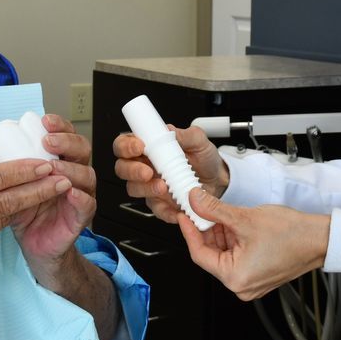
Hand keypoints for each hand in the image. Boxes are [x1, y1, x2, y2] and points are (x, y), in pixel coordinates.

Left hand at [10, 114, 96, 263]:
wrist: (33, 244)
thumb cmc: (24, 211)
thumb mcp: (13, 184)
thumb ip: (8, 166)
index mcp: (59, 161)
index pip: (66, 135)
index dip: (59, 126)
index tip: (44, 121)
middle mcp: (74, 174)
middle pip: (82, 149)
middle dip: (67, 142)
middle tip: (48, 141)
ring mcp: (80, 194)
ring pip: (87, 175)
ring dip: (70, 168)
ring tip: (53, 168)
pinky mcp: (81, 217)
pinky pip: (87, 204)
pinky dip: (80, 197)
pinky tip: (68, 191)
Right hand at [112, 125, 226, 224]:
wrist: (218, 180)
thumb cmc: (203, 158)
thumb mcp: (199, 141)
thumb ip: (185, 134)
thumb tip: (169, 130)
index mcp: (148, 147)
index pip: (124, 144)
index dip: (126, 145)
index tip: (139, 146)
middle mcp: (144, 166)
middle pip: (122, 168)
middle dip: (132, 170)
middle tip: (147, 171)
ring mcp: (150, 186)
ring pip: (133, 189)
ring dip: (146, 189)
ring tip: (163, 187)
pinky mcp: (160, 203)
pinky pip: (155, 209)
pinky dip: (165, 210)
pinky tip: (175, 206)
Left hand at [175, 188, 329, 301]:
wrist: (320, 239)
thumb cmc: (292, 235)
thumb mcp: (245, 218)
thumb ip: (214, 210)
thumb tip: (194, 201)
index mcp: (235, 278)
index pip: (199, 254)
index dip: (190, 231)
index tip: (185, 215)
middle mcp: (241, 286)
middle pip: (211, 255)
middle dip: (207, 230)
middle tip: (203, 209)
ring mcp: (251, 283)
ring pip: (224, 254)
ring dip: (221, 234)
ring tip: (226, 215)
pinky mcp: (258, 276)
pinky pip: (237, 257)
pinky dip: (234, 240)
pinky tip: (237, 225)